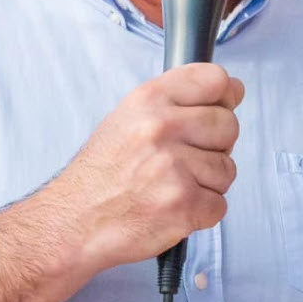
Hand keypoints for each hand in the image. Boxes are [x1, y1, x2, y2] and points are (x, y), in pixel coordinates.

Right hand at [49, 63, 242, 273]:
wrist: (73, 222)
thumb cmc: (100, 176)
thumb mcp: (126, 119)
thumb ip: (174, 103)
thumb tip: (229, 91)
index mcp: (147, 100)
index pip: (214, 79)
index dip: (224, 96)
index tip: (219, 107)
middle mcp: (160, 128)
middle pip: (228, 125)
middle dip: (215, 146)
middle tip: (183, 161)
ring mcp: (173, 167)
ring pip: (227, 169)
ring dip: (206, 184)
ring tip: (170, 187)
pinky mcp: (183, 205)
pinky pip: (220, 204)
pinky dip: (201, 213)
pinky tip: (171, 208)